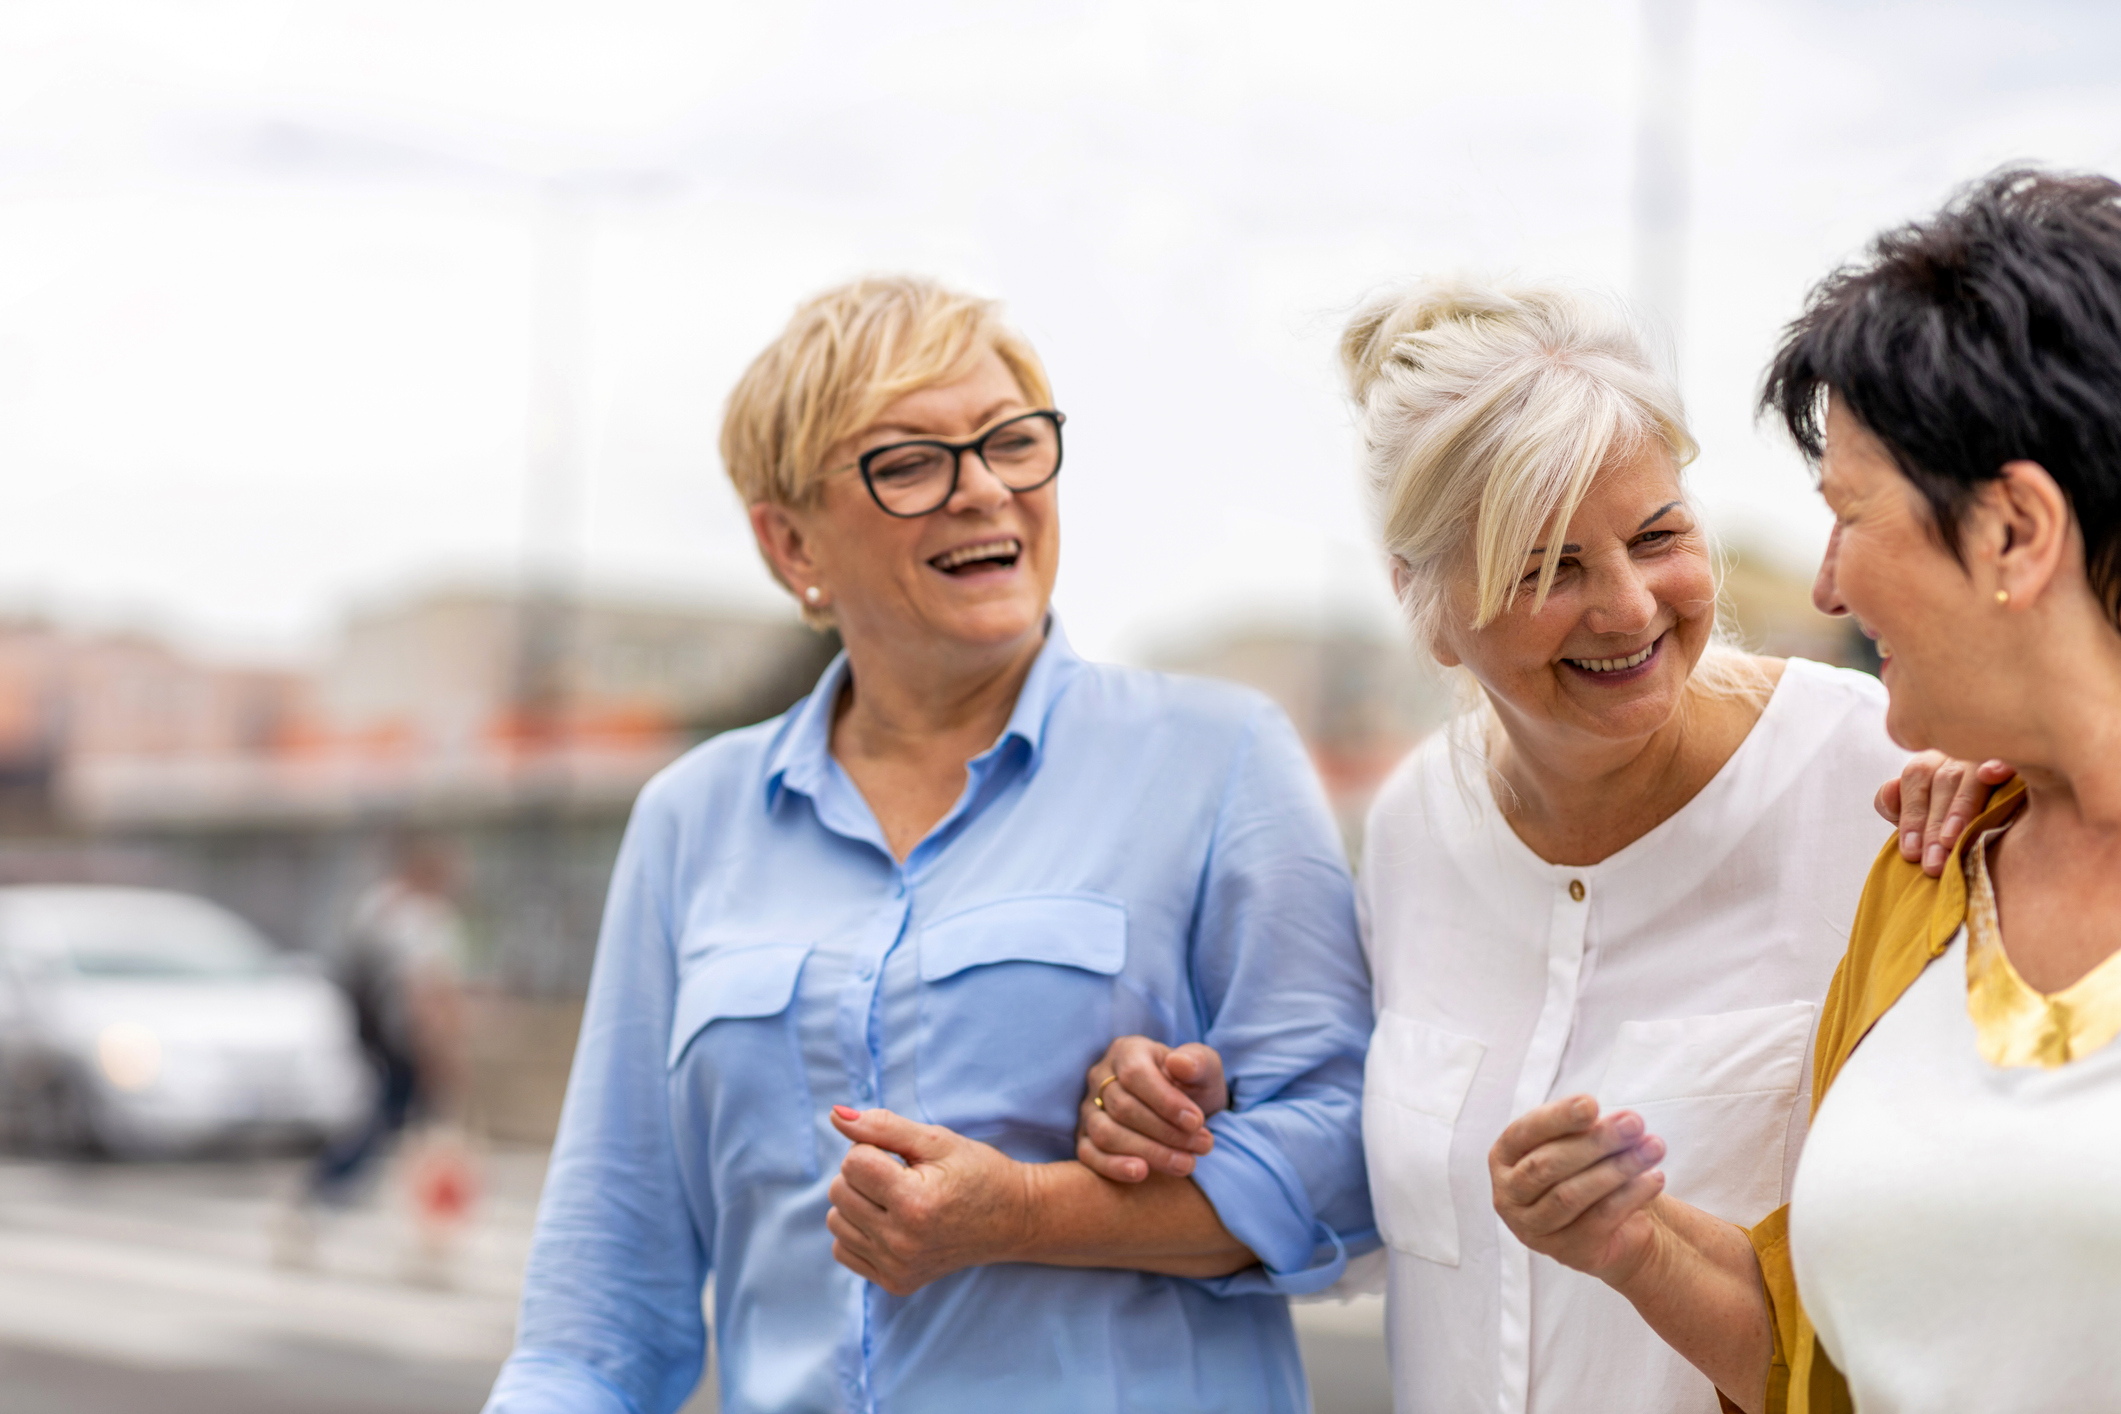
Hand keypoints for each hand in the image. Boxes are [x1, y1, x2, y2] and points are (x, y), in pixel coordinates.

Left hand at [825, 1106, 1032, 1296]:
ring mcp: (898, 1267)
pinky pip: (843, 1250)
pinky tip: (890, 1223)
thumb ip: (882, 1126)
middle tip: (901, 1175)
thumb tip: (834, 1115)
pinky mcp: (895, 1283)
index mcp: (915, 1203)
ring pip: (836, 1221)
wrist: (1013, 1220)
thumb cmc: (976, 1172)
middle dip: (863, 1173)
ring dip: (858, 1202)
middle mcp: (903, 1242)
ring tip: (896, 1198)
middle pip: (838, 1191)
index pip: (852, 1162)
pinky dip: (858, 1231)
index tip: (902, 1157)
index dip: (874, 1149)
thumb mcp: (936, 1140)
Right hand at [1075, 1037, 1227, 1182]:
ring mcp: (1089, 1109)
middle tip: (1203, 1145)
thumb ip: (1198, 1062)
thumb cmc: (1193, 1086)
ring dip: (1149, 1152)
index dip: (1165, 1101)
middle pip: (1123, 1107)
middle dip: (1166, 1131)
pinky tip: (1142, 1173)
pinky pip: (1088, 1155)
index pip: (1135, 1074)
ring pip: (1105, 1133)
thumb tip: (1180, 1063)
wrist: (1185, 1113)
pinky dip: (1114, 1167)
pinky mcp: (1085, 1139)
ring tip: (1186, 1163)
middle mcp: (1100, 1077)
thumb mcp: (1205, 1070)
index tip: (1196, 1122)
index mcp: (1128, 1051)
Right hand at [1489, 1095, 1666, 1284]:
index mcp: (1504, 1158)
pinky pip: (1599, 1220)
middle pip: (1546, 1165)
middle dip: (1594, 1142)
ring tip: (1652, 1147)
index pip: (1525, 1132)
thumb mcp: (1579, 1143)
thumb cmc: (1588, 1170)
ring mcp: (1534, 1229)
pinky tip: (1654, 1178)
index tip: (1592, 1103)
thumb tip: (1620, 1122)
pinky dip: (1630, 1196)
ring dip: (1616, 1168)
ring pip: (1571, 1195)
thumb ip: (1586, 1130)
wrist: (1615, 1226)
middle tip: (1634, 1124)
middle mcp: (1508, 1195)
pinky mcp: (1567, 1252)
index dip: (1558, 1118)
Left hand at [1875, 752, 2013, 876]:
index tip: (1911, 853)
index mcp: (1938, 761)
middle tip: (1933, 862)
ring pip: (1972, 773)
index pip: (1917, 777)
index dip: (1911, 815)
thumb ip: (1901, 806)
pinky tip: (1992, 774)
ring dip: (1960, 807)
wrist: (2026, 815)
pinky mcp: (2027, 764)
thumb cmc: (1957, 820)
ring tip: (1952, 840)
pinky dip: (2001, 765)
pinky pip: (2013, 760)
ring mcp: (1995, 754)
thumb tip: (1888, 795)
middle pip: (1943, 780)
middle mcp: (1963, 753)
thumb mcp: (1927, 814)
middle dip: (1934, 824)